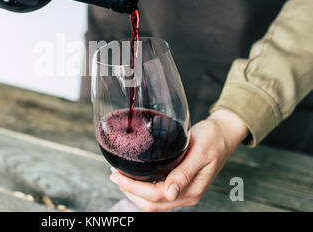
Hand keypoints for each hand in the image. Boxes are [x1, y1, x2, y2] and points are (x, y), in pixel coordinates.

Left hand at [109, 109, 248, 211]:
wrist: (225, 133)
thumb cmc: (214, 138)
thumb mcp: (200, 151)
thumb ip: (185, 172)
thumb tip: (170, 193)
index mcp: (191, 190)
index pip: (155, 196)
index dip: (133, 188)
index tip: (117, 174)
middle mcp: (186, 194)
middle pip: (151, 204)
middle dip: (129, 191)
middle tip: (113, 174)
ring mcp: (183, 191)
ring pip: (153, 202)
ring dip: (134, 191)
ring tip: (120, 175)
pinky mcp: (180, 184)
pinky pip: (157, 193)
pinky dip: (142, 187)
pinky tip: (134, 175)